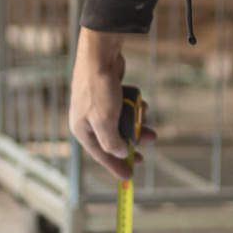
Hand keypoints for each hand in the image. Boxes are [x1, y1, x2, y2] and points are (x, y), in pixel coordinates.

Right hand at [70, 28, 157, 180]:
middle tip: (146, 153)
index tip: (129, 176)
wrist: (101, 55)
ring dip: (137, 127)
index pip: (100, 155)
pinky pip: (124, 110)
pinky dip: (135, 111)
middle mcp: (88, 120)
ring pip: (121, 125)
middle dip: (131, 145)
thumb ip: (112, 142)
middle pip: (112, 140)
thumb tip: (121, 154)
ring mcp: (98, 107)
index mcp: (82, 130)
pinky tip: (142, 107)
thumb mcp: (105, 121)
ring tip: (151, 130)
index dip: (115, 167)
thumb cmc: (98, 87)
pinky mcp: (108, 96)